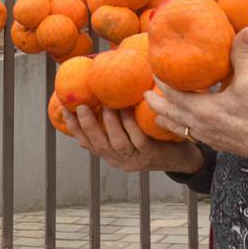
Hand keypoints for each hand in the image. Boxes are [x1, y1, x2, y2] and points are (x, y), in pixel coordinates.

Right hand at [62, 103, 204, 173]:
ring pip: (117, 142)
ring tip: (105, 104)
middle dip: (87, 125)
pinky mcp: (150, 154)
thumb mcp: (131, 132)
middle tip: (80, 106)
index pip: (86, 143)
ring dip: (108, 122)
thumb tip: (102, 88)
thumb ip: (117, 119)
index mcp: (111, 155)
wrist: (183, 157)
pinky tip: (127, 109)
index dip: (74, 127)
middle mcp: (119, 160)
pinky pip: (137, 139)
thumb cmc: (154, 137)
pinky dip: (130, 124)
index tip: (64, 109)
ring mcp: (135, 159)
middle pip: (98, 144)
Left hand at [145, 26, 247, 173]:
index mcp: (202, 109)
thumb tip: (246, 28)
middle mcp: (200, 125)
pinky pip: (192, 136)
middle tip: (143, 95)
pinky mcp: (218, 144)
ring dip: (167, 119)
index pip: (172, 94)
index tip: (153, 71)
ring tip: (157, 113)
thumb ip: (243, 54)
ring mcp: (208, 137)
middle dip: (155, 104)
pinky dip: (183, 129)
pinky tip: (188, 126)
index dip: (161, 83)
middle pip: (168, 114)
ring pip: (179, 129)